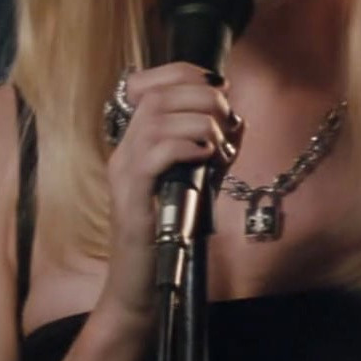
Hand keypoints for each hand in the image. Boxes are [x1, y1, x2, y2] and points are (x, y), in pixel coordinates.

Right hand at [96, 64, 240, 323]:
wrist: (143, 287)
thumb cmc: (170, 237)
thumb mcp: (197, 183)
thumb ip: (213, 149)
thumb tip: (237, 120)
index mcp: (136, 143)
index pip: (150, 85)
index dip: (185, 73)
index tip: (219, 84)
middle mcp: (124, 152)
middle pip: (156, 96)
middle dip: (200, 95)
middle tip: (226, 118)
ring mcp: (123, 174)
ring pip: (155, 120)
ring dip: (197, 121)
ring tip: (219, 142)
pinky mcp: (131, 198)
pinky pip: (153, 155)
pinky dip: (184, 147)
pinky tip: (205, 157)